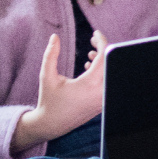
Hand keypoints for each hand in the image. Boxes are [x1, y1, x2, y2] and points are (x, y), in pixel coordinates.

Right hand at [12, 30, 108, 155]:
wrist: (51, 125)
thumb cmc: (48, 100)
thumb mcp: (46, 76)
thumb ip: (51, 54)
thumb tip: (54, 37)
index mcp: (90, 84)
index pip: (104, 56)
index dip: (101, 41)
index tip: (95, 33)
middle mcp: (100, 93)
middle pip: (111, 63)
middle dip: (103, 48)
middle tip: (92, 41)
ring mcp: (102, 99)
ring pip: (110, 73)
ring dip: (102, 61)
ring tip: (89, 54)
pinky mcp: (101, 103)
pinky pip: (107, 83)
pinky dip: (102, 71)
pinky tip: (88, 66)